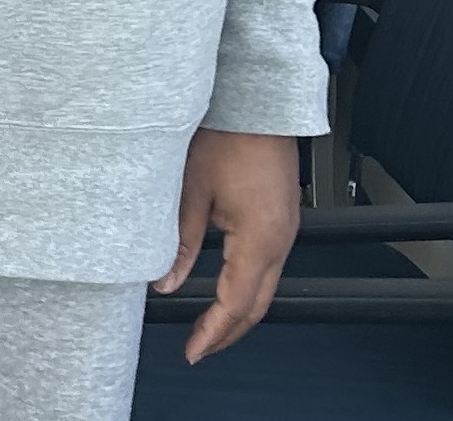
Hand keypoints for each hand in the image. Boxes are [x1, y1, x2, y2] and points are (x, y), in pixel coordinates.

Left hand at [157, 128, 299, 362]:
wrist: (257, 103)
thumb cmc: (227, 135)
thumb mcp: (191, 191)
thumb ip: (181, 242)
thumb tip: (166, 281)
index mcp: (259, 238)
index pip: (236, 303)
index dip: (213, 332)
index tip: (193, 350)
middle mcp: (281, 240)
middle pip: (257, 305)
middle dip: (228, 332)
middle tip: (199, 347)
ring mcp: (286, 230)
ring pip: (266, 288)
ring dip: (239, 311)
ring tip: (208, 325)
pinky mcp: (282, 218)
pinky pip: (268, 265)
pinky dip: (247, 286)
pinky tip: (226, 288)